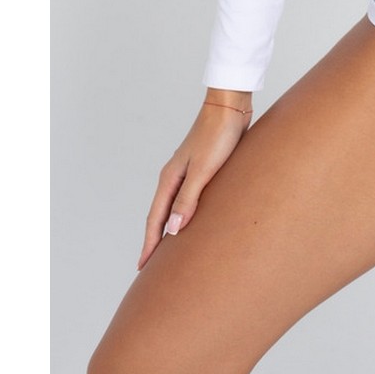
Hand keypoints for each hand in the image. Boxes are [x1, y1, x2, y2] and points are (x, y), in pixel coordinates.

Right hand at [137, 92, 252, 270]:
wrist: (231, 106)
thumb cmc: (218, 135)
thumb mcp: (203, 170)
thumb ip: (188, 199)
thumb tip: (172, 231)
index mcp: (170, 178)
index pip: (156, 218)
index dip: (149, 244)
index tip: (143, 267)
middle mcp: (175, 175)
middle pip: (161, 214)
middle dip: (155, 239)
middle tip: (152, 266)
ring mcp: (189, 171)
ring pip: (175, 206)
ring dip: (171, 226)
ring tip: (172, 249)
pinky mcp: (204, 167)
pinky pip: (190, 197)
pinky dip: (187, 213)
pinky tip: (195, 219)